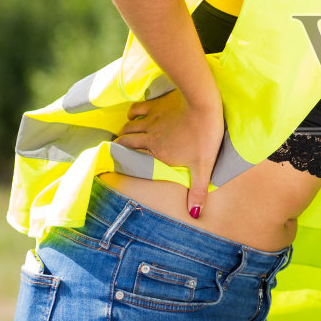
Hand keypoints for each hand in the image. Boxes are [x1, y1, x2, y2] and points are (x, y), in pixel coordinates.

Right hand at [116, 88, 224, 218]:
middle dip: (119, 147)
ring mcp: (152, 121)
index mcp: (160, 155)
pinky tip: (132, 116)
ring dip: (123, 132)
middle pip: (127, 142)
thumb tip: (195, 214)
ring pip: (129, 127)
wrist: (202, 105)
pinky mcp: (156, 105)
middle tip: (115, 150)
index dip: (125, 163)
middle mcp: (150, 139)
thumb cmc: (205, 137)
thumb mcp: (204, 167)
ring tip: (121, 136)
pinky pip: (136, 109)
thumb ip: (198, 190)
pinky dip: (131, 113)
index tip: (118, 165)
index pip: (136, 161)